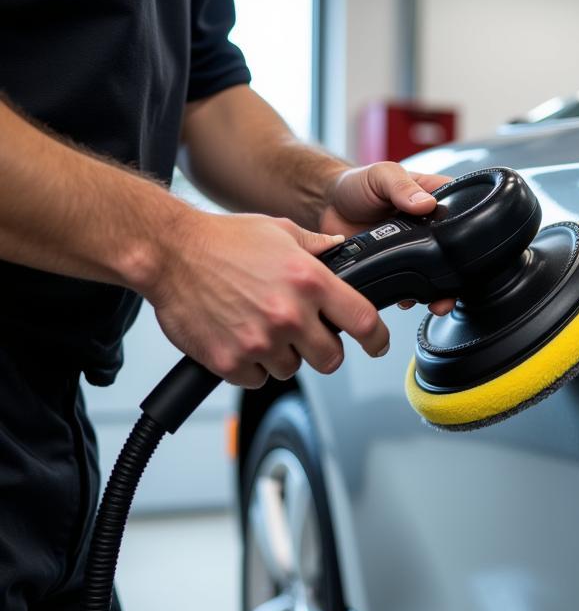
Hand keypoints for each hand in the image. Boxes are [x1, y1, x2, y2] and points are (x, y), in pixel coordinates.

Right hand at [146, 211, 389, 388]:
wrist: (167, 252)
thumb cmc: (220, 240)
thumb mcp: (278, 230)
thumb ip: (314, 246)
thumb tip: (340, 248)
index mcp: (309, 280)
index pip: (364, 322)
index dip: (378, 340)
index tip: (378, 345)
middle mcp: (289, 314)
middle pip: (331, 359)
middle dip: (323, 350)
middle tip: (305, 336)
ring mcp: (260, 341)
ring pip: (292, 370)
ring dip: (283, 356)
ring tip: (260, 327)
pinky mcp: (230, 361)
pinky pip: (256, 379)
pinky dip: (251, 366)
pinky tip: (239, 338)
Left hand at [321, 161, 454, 315]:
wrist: (326, 207)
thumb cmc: (356, 185)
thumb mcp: (382, 175)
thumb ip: (401, 186)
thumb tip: (425, 203)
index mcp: (433, 199)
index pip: (464, 212)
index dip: (471, 229)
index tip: (469, 246)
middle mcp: (428, 228)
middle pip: (453, 254)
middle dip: (457, 275)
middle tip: (454, 289)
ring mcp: (413, 250)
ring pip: (435, 275)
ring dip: (437, 291)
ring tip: (436, 302)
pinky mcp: (396, 267)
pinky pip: (409, 286)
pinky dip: (409, 296)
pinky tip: (406, 299)